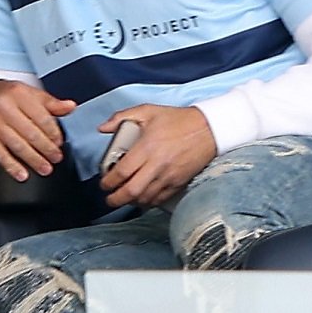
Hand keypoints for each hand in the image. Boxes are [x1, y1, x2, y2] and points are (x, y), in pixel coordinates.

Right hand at [0, 80, 76, 181]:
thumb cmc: (10, 96)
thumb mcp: (31, 94)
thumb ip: (52, 103)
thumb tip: (71, 107)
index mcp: (19, 94)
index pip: (40, 116)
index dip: (52, 132)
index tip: (59, 142)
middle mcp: (4, 107)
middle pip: (29, 132)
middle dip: (45, 148)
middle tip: (56, 158)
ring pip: (16, 144)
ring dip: (32, 159)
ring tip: (44, 168)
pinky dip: (11, 166)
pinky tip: (22, 174)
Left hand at [97, 105, 216, 207]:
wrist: (208, 128)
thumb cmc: (178, 120)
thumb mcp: (148, 110)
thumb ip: (121, 117)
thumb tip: (102, 128)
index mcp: (146, 146)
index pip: (122, 171)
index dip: (108, 181)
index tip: (103, 183)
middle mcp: (156, 164)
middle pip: (131, 191)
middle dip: (116, 199)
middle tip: (109, 198)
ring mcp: (169, 176)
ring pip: (145, 198)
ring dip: (131, 201)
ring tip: (124, 198)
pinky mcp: (179, 183)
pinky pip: (160, 199)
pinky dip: (148, 202)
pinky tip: (142, 198)